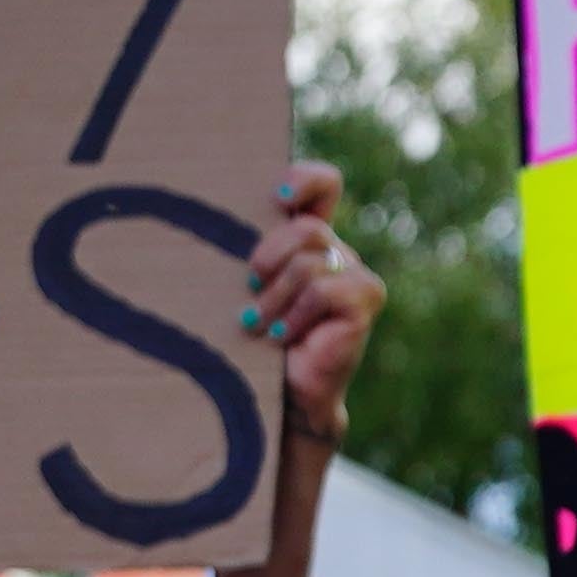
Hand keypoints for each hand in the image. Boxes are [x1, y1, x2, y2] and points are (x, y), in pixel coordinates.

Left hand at [243, 164, 379, 455]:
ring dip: (276, 298)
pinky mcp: (365, 301)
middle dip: (271, 255)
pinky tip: (280, 337)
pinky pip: (325, 291)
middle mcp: (339, 252)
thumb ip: (248, 251)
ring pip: (311, 263)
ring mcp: (357, 277)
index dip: (304, 180)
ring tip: (258, 324)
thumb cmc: (255, 340)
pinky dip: (296, 315)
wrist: (284, 396)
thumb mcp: (247, 288)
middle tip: (249, 284)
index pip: (324, 184)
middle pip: (308, 228)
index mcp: (311, 239)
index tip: (277, 200)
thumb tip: (210, 214)